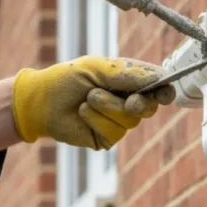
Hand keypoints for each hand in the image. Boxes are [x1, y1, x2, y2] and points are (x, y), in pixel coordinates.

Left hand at [11, 57, 175, 149]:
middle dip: (139, 103)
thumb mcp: (98, 69)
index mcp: (129, 80)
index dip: (165, 91)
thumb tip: (159, 77)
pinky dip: (96, 120)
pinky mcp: (105, 138)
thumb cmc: (68, 79)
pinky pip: (113, 133)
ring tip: (88, 99)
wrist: (41, 101)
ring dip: (108, 107)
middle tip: (129, 102)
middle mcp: (127, 101)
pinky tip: (83, 113)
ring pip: (130, 121)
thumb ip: (128, 74)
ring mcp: (117, 121)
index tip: (165, 93)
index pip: (157, 86)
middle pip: (150, 107)